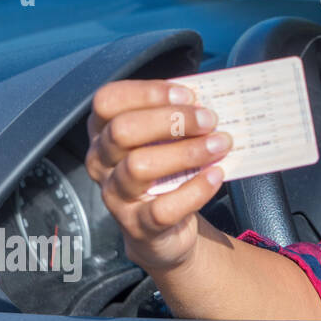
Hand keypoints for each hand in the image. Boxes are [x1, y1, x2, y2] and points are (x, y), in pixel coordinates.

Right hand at [84, 79, 232, 274]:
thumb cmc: (168, 171)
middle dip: (171, 120)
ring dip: (187, 152)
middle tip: (210, 120)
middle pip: (122, 130)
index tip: (188, 95)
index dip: (147, 93)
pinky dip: (195, 190)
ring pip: (138, 166)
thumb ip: (178, 118)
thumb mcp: (166, 140)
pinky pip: (162, 207)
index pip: (108, 100)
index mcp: (105, 131)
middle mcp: (101, 161)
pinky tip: (215, 176)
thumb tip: (209, 100)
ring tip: (219, 145)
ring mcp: (115, 194)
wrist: (168, 227)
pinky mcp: (136, 225)